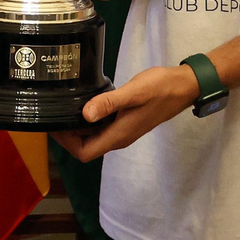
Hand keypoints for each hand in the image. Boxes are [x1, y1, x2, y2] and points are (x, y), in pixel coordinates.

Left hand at [51, 65, 197, 161]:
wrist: (184, 86)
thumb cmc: (160, 89)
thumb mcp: (133, 93)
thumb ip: (109, 103)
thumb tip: (84, 115)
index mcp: (118, 135)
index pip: (84, 153)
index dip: (66, 143)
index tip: (54, 124)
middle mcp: (119, 137)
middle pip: (86, 147)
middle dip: (67, 135)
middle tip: (55, 113)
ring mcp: (124, 130)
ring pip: (93, 137)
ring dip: (78, 127)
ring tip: (64, 107)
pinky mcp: (126, 121)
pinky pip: (102, 127)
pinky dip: (90, 120)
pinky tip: (85, 103)